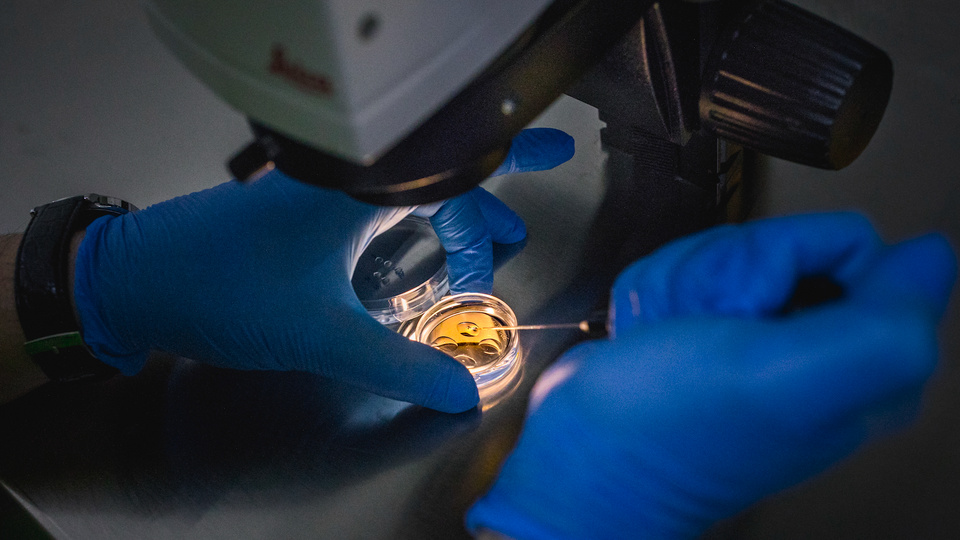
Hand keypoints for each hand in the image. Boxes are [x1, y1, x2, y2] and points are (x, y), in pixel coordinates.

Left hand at [72, 128, 572, 412]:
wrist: (136, 280)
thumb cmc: (221, 287)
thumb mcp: (321, 334)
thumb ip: (399, 366)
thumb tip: (461, 392)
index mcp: (361, 186)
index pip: (458, 166)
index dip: (508, 173)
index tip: (545, 170)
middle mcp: (347, 180)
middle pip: (443, 173)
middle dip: (491, 193)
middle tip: (528, 203)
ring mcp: (323, 194)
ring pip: (410, 193)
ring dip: (452, 216)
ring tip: (487, 244)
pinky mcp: (303, 215)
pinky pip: (378, 210)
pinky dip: (413, 227)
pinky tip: (418, 259)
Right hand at [467, 213, 956, 537]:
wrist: (585, 456)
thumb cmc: (673, 422)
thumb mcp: (793, 375)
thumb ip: (886, 319)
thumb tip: (931, 254)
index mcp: (868, 363)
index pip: (850, 244)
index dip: (785, 261)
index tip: (750, 312)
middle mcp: (824, 348)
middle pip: (785, 240)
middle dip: (728, 272)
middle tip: (707, 328)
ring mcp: (763, 337)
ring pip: (730, 250)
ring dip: (686, 285)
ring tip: (674, 337)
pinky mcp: (714, 330)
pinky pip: (690, 267)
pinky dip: (661, 294)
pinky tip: (657, 337)